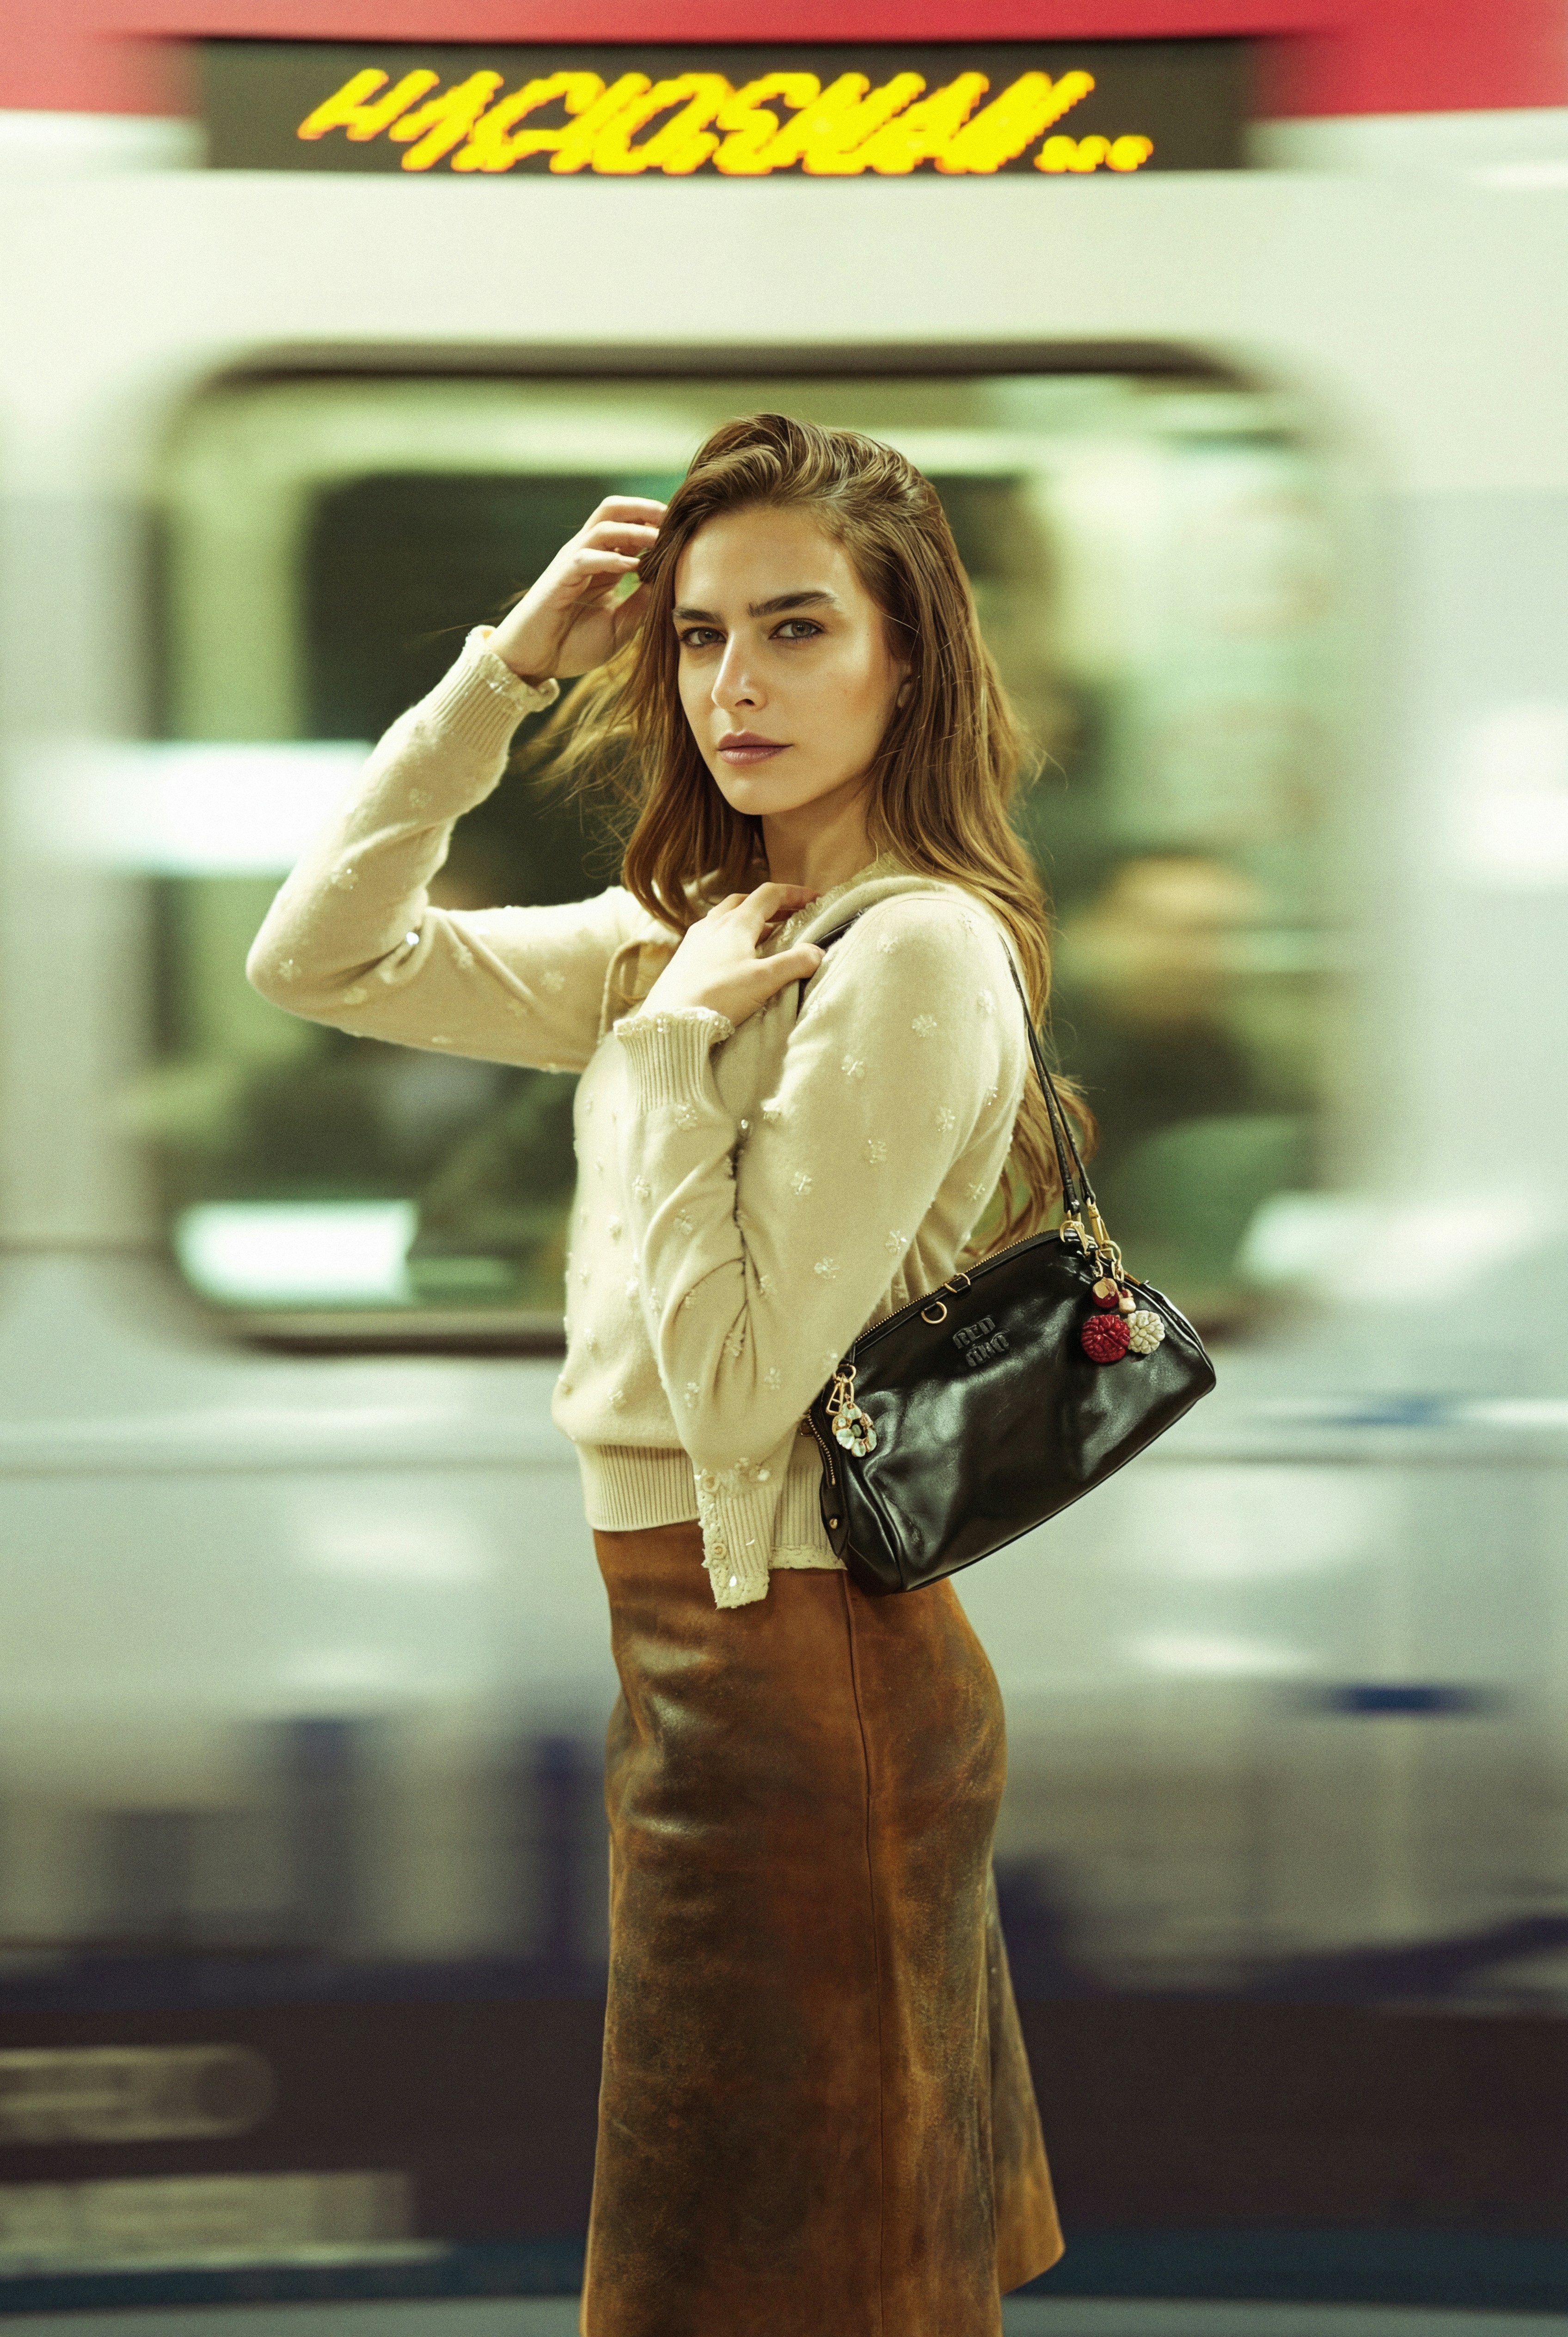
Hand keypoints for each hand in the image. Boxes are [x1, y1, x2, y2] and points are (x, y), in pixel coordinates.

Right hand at [488, 496, 665, 680]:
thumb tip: (668, 583)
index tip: (685, 527)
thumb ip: (640, 604)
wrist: (535, 662)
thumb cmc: (572, 645)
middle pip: (613, 511)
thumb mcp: (619, 626)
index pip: (629, 526)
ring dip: (633, 529)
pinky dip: (611, 558)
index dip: (655, 522)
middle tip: (675, 517)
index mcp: (602, 563)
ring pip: (602, 526)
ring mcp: (571, 563)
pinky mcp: (559, 578)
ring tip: (660, 537)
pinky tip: (634, 565)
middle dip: (644, 509)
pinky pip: (585, 557)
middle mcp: (587, 555)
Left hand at [642, 885, 824, 1028]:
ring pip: (725, 917)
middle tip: (790, 915)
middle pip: (745, 901)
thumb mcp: (764, 981)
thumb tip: (817, 952)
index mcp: (735, 923)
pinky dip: (730, 935)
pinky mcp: (684, 957)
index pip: (769, 895)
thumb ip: (794, 963)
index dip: (794, 893)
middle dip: (771, 905)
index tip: (813, 899)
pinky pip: (711, 935)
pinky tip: (734, 956)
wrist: (670, 1020)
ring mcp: (695, 939)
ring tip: (766, 935)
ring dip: (749, 919)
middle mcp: (713, 924)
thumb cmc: (717, 997)